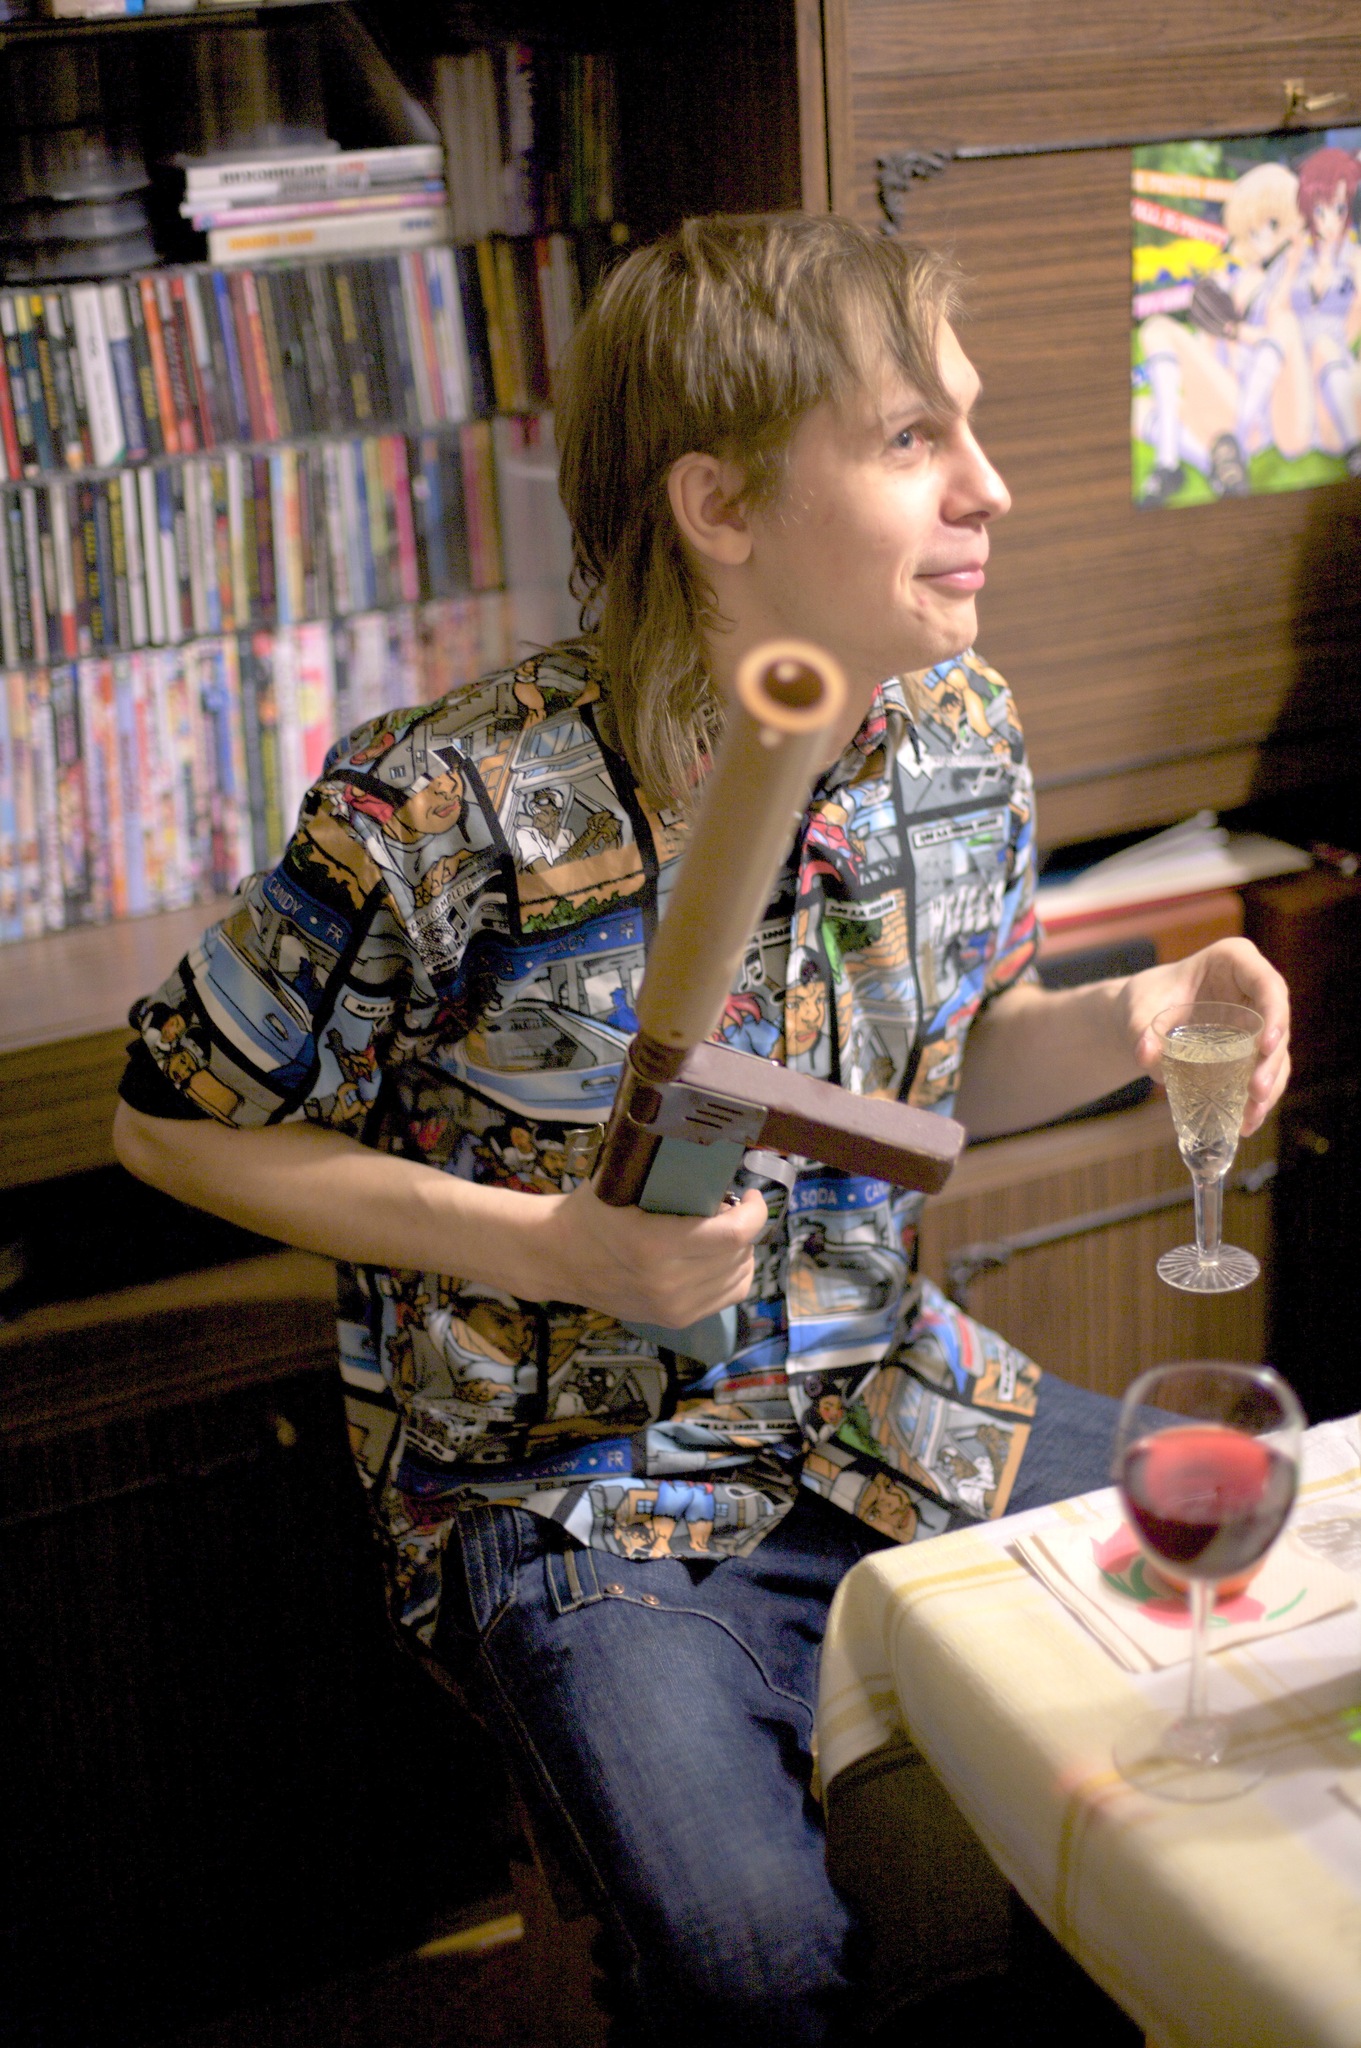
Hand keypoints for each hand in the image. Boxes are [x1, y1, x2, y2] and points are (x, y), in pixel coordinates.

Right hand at [527, 1181, 768, 1326]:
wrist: (555, 1258)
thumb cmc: (589, 1211)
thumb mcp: (622, 1183)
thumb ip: (668, 1178)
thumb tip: (715, 1162)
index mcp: (655, 1245)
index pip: (734, 1234)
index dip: (755, 1211)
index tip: (750, 1194)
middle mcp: (668, 1283)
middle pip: (740, 1254)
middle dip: (745, 1226)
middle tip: (732, 1208)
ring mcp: (673, 1308)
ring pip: (740, 1279)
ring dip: (741, 1252)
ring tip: (725, 1232)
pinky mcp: (674, 1320)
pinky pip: (727, 1297)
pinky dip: (733, 1274)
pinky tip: (721, 1258)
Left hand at [1121, 938, 1289, 1135]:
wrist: (1143, 1014)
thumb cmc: (1146, 997)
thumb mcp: (1137, 1008)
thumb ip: (1139, 1029)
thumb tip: (1147, 1057)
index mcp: (1234, 961)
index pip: (1267, 984)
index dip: (1275, 1014)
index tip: (1264, 1046)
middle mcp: (1253, 989)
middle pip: (1277, 1025)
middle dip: (1271, 1062)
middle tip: (1255, 1091)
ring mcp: (1256, 1020)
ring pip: (1276, 1054)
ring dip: (1269, 1088)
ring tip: (1250, 1118)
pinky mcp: (1251, 1048)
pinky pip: (1262, 1072)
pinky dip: (1256, 1099)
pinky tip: (1246, 1122)